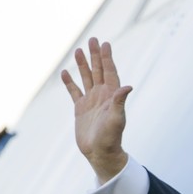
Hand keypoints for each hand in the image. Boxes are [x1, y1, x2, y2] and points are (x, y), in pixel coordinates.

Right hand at [61, 38, 131, 182]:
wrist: (100, 153)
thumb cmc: (111, 137)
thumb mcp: (117, 118)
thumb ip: (120, 101)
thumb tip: (128, 86)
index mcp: (112, 96)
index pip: (110, 72)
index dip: (107, 58)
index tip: (105, 44)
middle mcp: (102, 96)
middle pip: (98, 71)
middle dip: (95, 56)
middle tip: (93, 40)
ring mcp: (91, 101)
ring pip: (86, 78)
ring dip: (82, 65)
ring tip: (78, 51)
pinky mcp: (80, 109)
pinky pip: (74, 92)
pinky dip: (69, 83)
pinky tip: (65, 73)